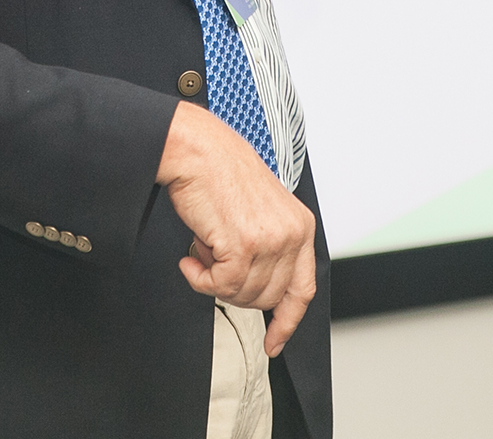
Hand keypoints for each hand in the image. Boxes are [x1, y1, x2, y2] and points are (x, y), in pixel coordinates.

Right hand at [158, 100, 317, 356]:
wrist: (197, 150)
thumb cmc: (220, 172)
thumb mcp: (263, 210)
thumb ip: (270, 246)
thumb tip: (256, 286)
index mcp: (301, 226)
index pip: (303, 289)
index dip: (287, 321)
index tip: (274, 342)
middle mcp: (292, 234)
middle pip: (267, 297)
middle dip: (235, 289)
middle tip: (213, 263)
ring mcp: (270, 241)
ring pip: (241, 294)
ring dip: (214, 279)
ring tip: (202, 249)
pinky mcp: (243, 246)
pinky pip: (220, 286)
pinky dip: (199, 278)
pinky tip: (190, 259)